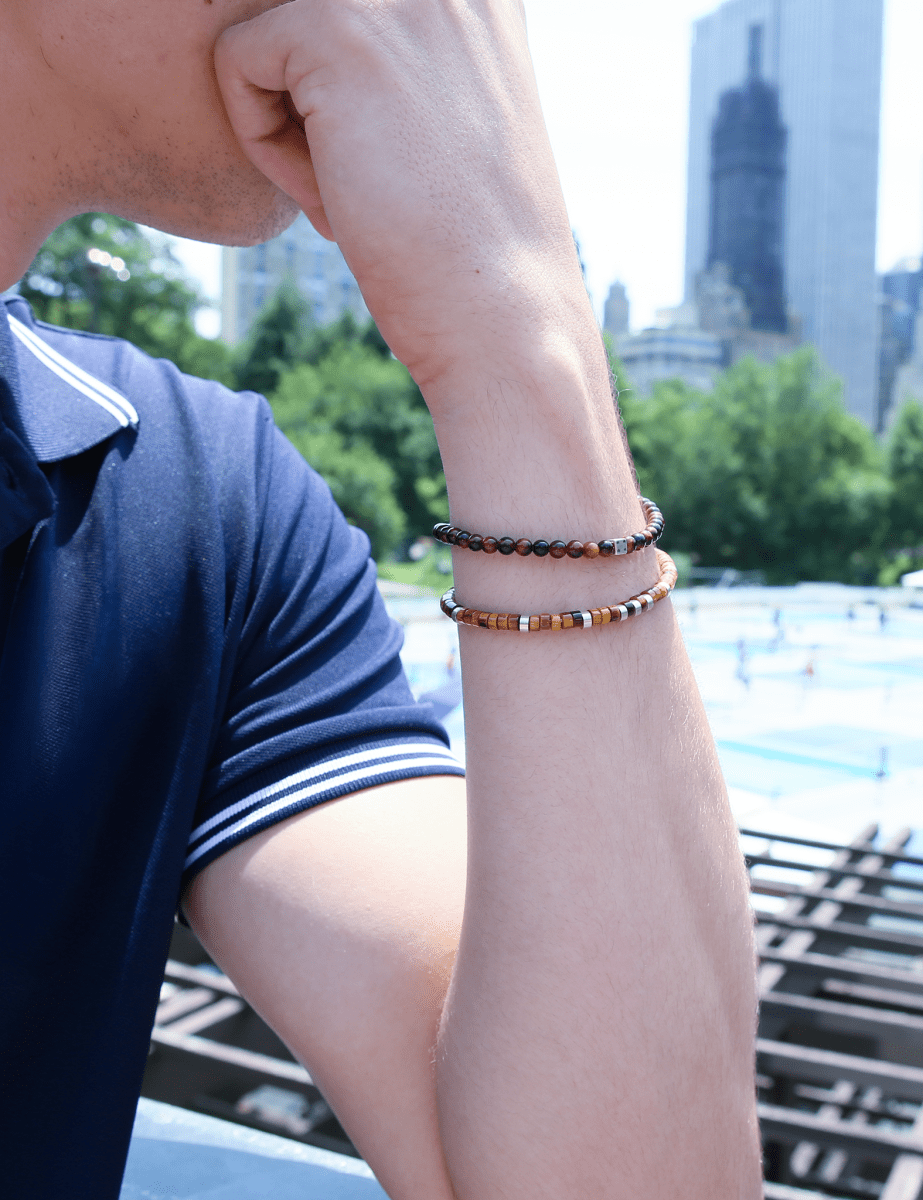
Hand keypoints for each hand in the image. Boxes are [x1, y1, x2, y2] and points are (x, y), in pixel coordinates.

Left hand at [215, 0, 588, 396]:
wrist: (503, 316)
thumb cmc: (473, 247)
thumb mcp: (453, 121)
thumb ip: (400, 66)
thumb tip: (321, 68)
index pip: (342, 23)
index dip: (344, 100)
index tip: (402, 164)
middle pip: (303, 27)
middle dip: (310, 101)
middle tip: (374, 178)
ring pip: (269, 37)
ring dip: (291, 123)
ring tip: (356, 188)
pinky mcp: (334, 30)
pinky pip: (237, 63)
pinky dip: (265, 146)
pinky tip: (335, 198)